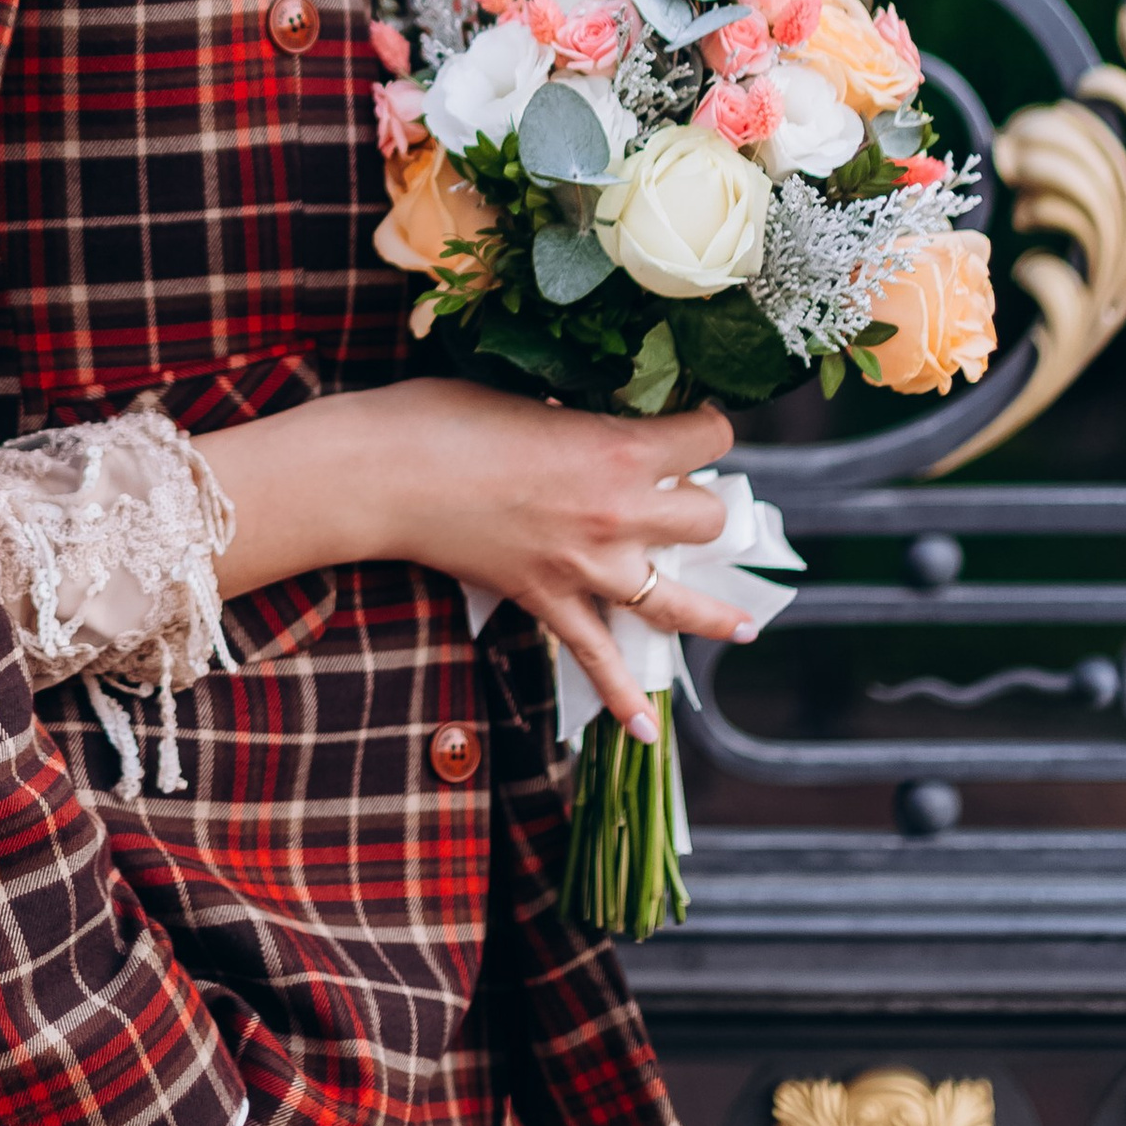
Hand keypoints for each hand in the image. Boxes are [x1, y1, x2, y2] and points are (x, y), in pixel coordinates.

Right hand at [201, 382, 757, 737]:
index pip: (710, 438)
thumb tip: (588, 421)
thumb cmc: (442, 417)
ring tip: (742, 625)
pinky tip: (645, 729)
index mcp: (619, 447)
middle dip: (702, 507)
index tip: (697, 423)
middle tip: (679, 498)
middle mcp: (619, 512)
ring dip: (714, 614)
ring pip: (677, 601)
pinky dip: (622, 698)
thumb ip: (572, 416)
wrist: (383, 475)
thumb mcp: (524, 396)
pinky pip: (597, 659)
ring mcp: (586, 566)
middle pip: (707, 519)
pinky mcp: (547, 602)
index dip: (709, 427)